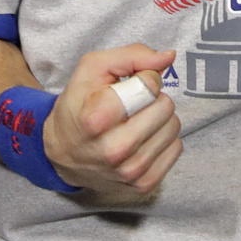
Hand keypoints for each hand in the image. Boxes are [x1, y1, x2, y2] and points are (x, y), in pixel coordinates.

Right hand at [43, 44, 181, 193]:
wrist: (64, 152)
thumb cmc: (79, 103)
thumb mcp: (93, 68)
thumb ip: (133, 55)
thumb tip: (169, 56)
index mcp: (96, 118)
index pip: (148, 86)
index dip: (144, 76)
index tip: (128, 83)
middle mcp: (114, 150)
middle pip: (165, 106)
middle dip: (153, 97)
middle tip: (132, 103)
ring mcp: (129, 172)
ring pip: (173, 126)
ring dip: (159, 117)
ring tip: (136, 120)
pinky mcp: (143, 185)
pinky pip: (176, 147)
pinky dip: (163, 137)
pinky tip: (142, 138)